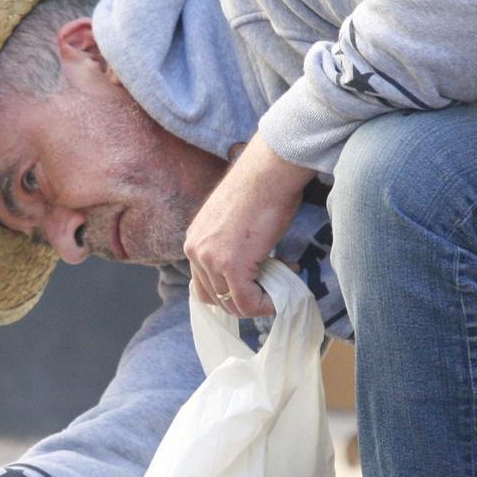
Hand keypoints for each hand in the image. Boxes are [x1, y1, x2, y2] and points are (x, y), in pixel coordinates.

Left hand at [183, 135, 313, 318]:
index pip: (204, 285)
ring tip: (282, 279)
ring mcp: (211, 259)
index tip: (259, 280)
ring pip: (232, 304)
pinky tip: (283, 290)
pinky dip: (266, 304)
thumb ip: (229, 246)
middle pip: (216, 298)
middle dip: (247, 298)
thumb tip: (248, 269)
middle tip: (274, 282)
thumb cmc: (260, 189)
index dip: (233, 291)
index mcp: (194, 240)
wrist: (269, 172)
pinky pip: (248, 302)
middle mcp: (195, 251)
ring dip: (259, 301)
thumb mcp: (232, 223)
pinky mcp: (231, 265)